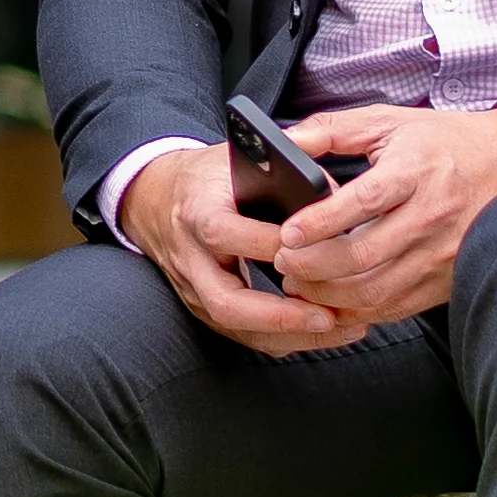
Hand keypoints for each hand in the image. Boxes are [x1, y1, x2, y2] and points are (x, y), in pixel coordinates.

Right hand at [114, 144, 362, 354]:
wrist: (156, 200)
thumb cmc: (208, 178)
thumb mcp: (238, 159)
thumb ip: (283, 170)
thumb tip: (336, 195)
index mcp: (197, 212)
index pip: (225, 234)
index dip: (271, 246)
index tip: (318, 250)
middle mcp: (191, 258)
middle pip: (225, 301)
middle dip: (280, 315)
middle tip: (327, 316)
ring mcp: (195, 290)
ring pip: (237, 327)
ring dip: (291, 334)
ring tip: (340, 328)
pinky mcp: (204, 308)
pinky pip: (245, 334)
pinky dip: (286, 337)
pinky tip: (323, 332)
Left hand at [268, 106, 496, 327]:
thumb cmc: (445, 142)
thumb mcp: (389, 121)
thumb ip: (332, 130)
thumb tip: (285, 141)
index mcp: (416, 170)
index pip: (365, 201)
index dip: (322, 221)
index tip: (289, 232)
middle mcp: (432, 216)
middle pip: (365, 255)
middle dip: (314, 266)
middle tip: (282, 262)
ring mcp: (442, 254)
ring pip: (377, 290)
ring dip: (329, 295)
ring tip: (298, 284)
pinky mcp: (446, 280)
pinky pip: (396, 307)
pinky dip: (359, 310)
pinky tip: (333, 300)